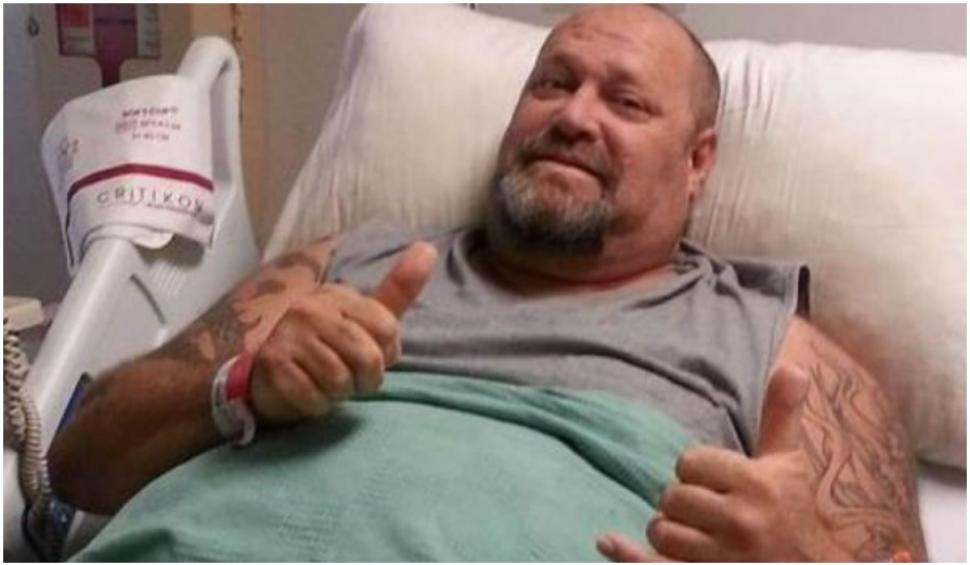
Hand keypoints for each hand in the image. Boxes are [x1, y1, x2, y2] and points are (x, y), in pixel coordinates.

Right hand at [249, 241, 437, 425]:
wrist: (266, 376)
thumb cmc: (325, 347)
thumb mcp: (364, 318)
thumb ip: (396, 290)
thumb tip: (428, 248)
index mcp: (337, 295)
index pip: (387, 328)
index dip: (387, 354)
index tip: (372, 357)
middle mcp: (311, 309)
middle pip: (369, 357)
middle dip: (366, 379)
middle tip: (351, 379)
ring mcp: (289, 335)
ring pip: (341, 380)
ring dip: (340, 393)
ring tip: (326, 384)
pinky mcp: (273, 365)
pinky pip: (315, 397)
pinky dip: (318, 405)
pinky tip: (308, 392)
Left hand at [597, 367, 852, 561]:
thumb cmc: (789, 511)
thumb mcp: (788, 464)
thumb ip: (782, 415)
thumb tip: (792, 366)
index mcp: (758, 486)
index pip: (689, 462)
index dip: (694, 470)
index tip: (714, 481)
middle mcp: (741, 523)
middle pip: (671, 496)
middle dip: (680, 501)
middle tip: (705, 511)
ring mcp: (722, 558)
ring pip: (660, 530)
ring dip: (668, 531)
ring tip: (695, 535)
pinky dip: (627, 555)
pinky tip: (607, 540)